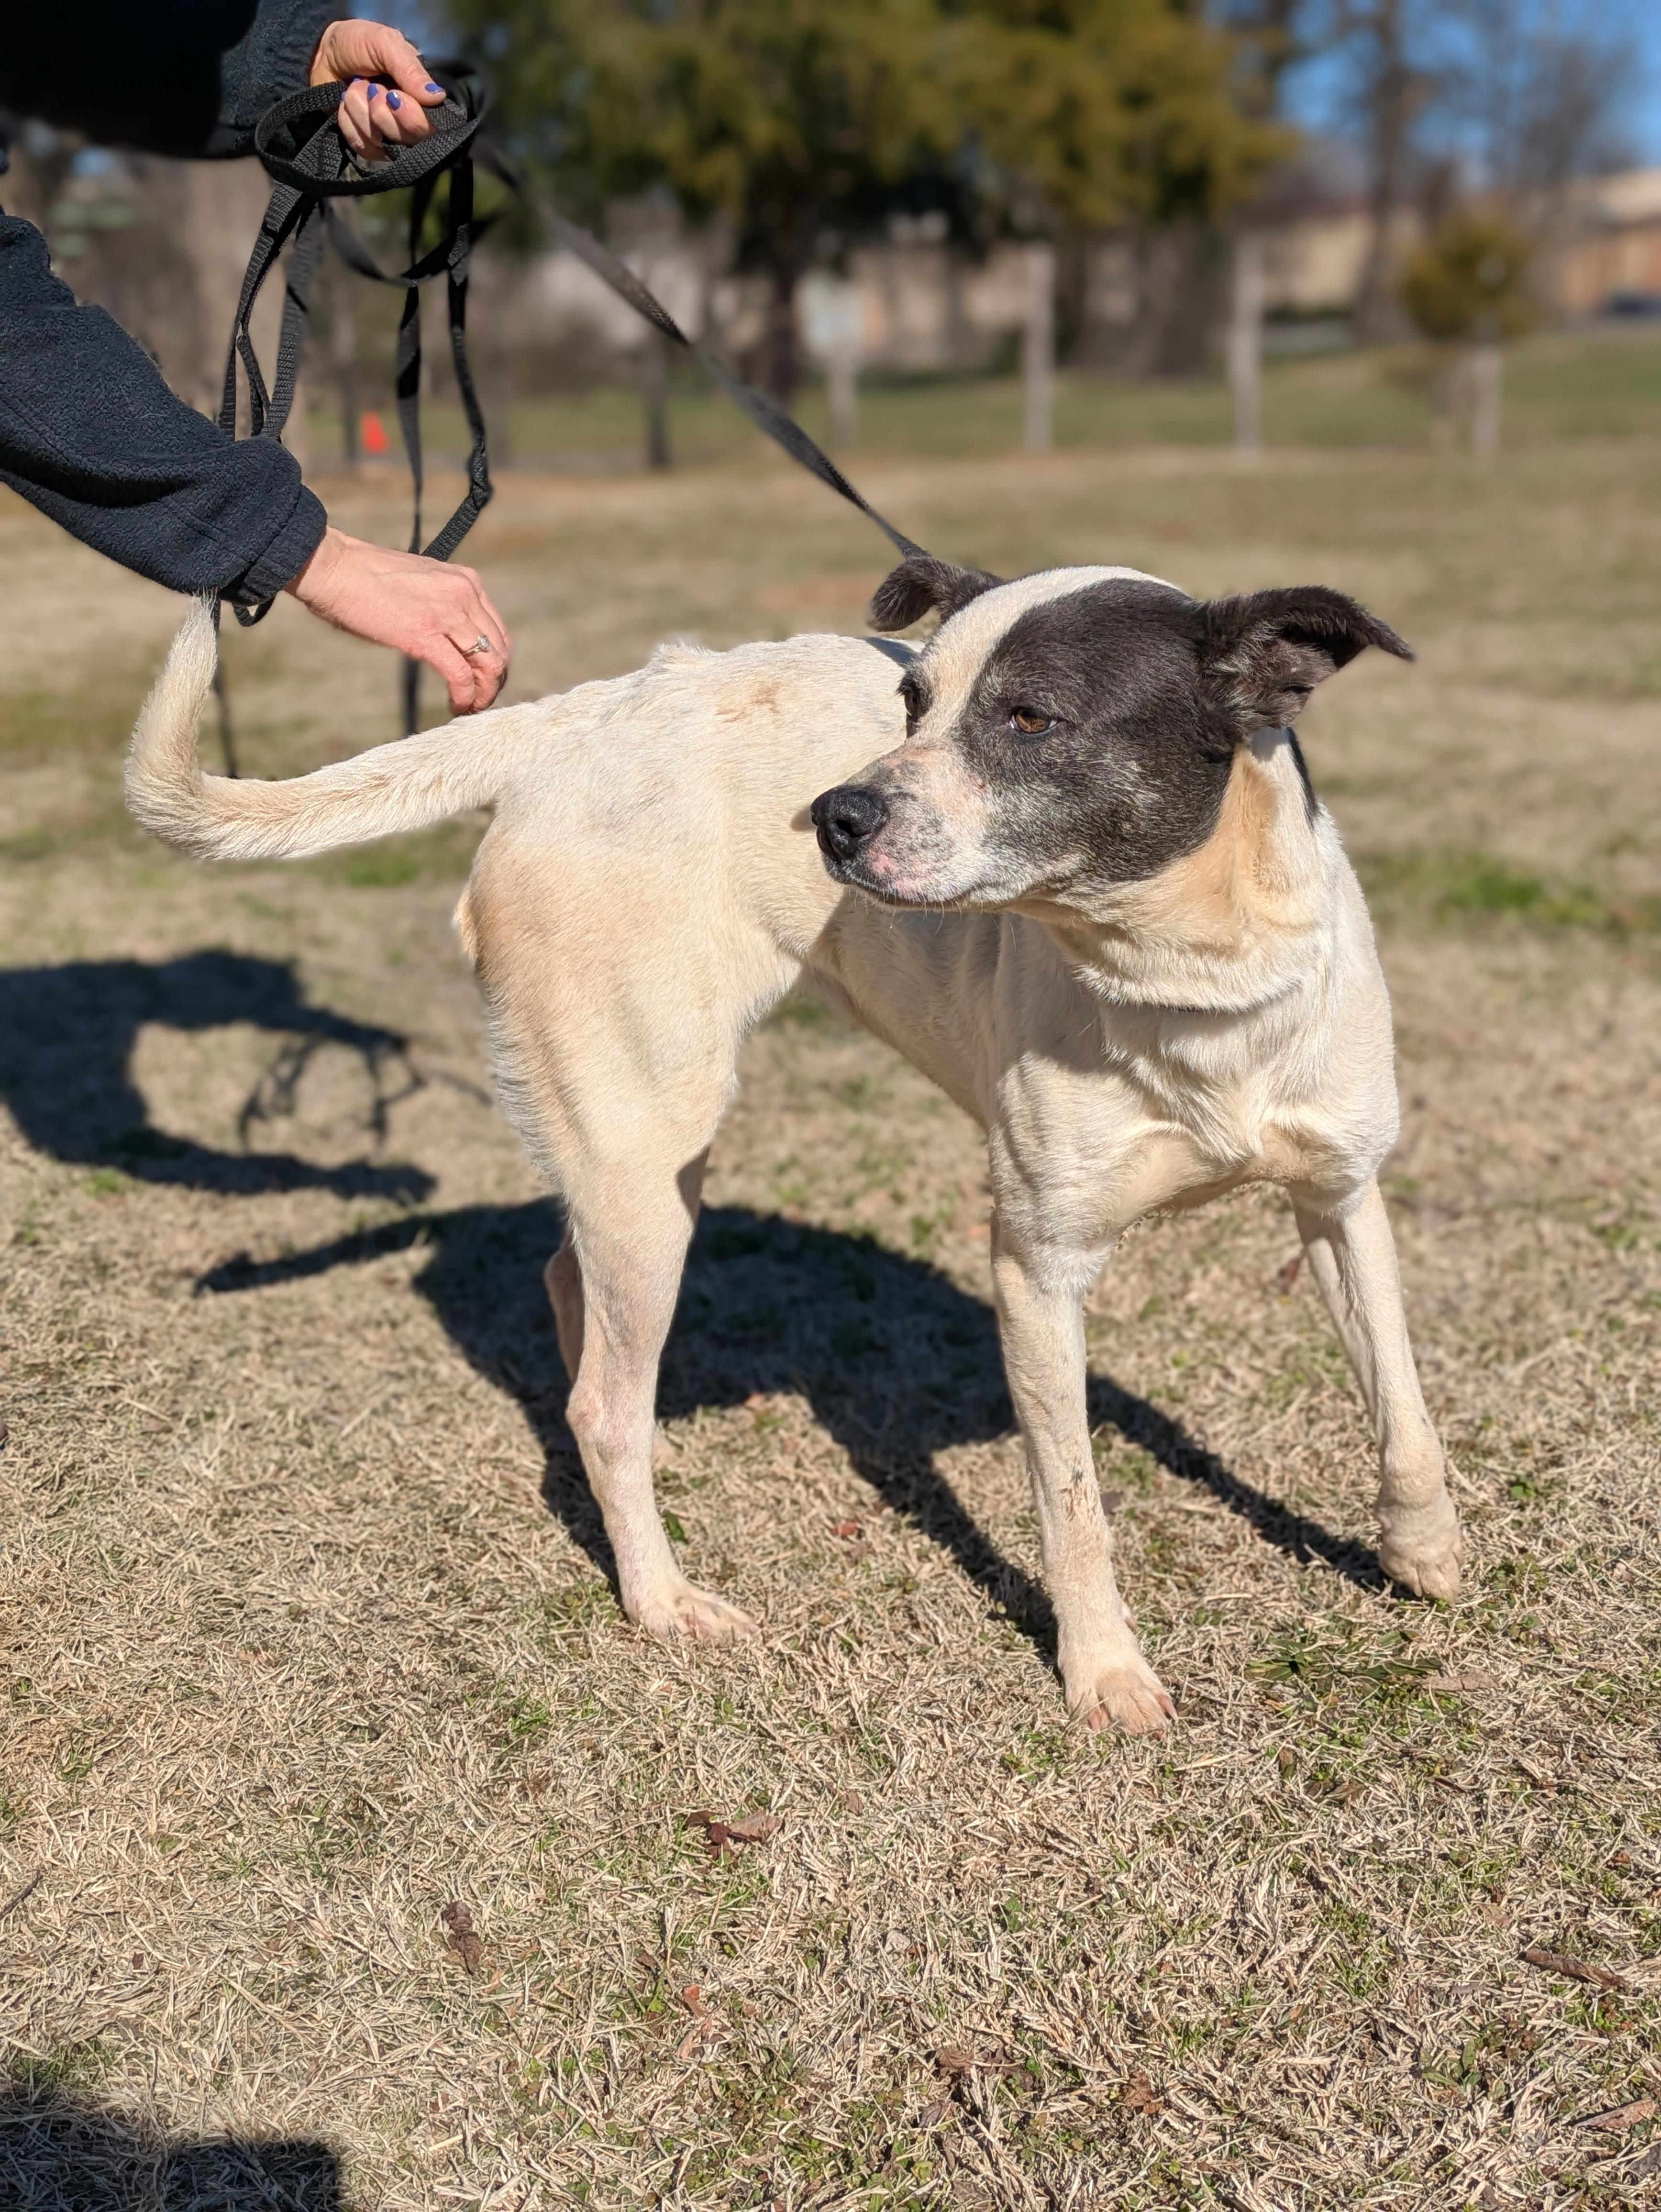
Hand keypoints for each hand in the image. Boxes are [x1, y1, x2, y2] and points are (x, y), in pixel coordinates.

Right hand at [284, 529, 511, 713]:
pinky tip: (455, 705)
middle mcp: (464, 594)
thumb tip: (448, 640)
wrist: (335, 568)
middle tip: (478, 702)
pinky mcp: (425, 634)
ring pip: (489, 664)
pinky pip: (461, 674)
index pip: (497, 630)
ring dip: (483, 694)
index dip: (495, 663)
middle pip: (499, 650)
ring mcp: (447, 612)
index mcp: (465, 581)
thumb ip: (442, 606)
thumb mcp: (420, 586)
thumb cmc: (366, 578)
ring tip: (468, 708)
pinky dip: (464, 696)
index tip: (480, 682)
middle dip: (493, 683)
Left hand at [309, 20, 446, 162]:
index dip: (412, 118)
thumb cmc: (356, 43)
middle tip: (370, 87)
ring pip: (382, 145)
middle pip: (408, 141)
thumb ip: (410, 69)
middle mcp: (408, 119)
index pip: (430, 126)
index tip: (392, 95)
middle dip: (381, 113)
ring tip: (355, 87)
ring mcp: (387, 135)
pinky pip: (362, 147)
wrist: (321, 54)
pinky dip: (348, 123)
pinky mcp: (367, 144)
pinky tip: (345, 104)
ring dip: (360, 113)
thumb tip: (437, 97)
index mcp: (421, 96)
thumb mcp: (385, 43)